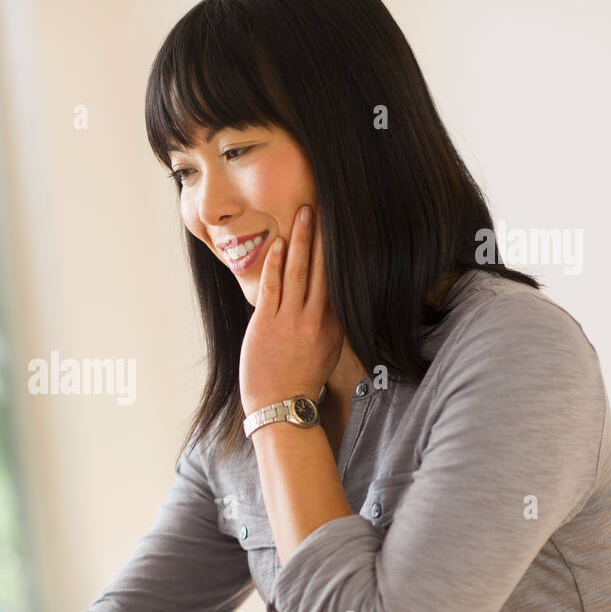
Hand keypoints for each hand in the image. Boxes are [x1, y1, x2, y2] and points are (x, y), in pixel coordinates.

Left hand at [239, 204, 344, 414]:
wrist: (280, 407)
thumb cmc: (300, 381)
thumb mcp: (326, 351)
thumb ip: (329, 323)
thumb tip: (330, 301)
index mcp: (334, 325)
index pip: (339, 280)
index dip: (341, 252)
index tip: (344, 226)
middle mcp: (316, 319)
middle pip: (323, 269)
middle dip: (324, 235)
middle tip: (326, 204)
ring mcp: (291, 321)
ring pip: (299, 272)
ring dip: (301, 240)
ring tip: (304, 212)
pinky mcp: (266, 324)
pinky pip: (273, 287)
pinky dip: (276, 263)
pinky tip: (278, 242)